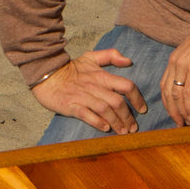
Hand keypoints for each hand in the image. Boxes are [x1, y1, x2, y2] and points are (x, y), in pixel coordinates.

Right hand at [31, 49, 146, 133]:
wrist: (46, 74)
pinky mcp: (71, 106)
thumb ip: (111, 55)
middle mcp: (95, 87)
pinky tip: (105, 128)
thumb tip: (129, 61)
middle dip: (128, 117)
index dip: (137, 98)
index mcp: (102, 76)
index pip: (126, 86)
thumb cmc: (71, 68)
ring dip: (116, 122)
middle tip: (133, 128)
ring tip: (123, 132)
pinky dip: (97, 122)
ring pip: (105, 110)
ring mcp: (83, 97)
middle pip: (118, 102)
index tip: (142, 110)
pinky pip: (87, 115)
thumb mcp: (91, 57)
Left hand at [161, 1, 189, 126]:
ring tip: (186, 122)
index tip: (173, 113)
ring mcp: (183, 65)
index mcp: (174, 59)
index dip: (167, 102)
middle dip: (172, 110)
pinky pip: (189, 92)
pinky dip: (189, 106)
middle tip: (178, 123)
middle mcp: (175, 62)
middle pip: (167, 92)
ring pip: (176, 95)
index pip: (164, 85)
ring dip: (181, 111)